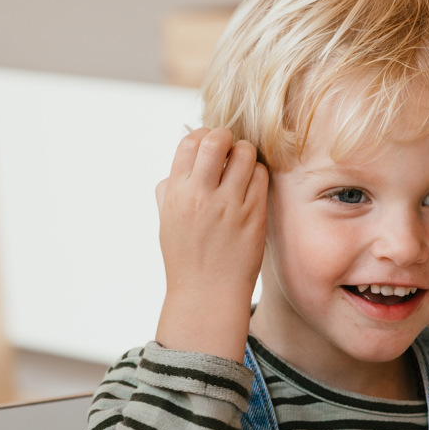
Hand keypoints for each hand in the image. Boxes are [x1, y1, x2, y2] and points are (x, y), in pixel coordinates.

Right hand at [155, 127, 268, 360]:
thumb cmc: (186, 256)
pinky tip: (252, 187)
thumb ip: (170, 188)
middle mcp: (201, 195)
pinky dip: (258, 174)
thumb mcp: (167, 219)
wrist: (207, 293)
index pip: (189, 142)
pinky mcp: (253, 215)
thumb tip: (185, 160)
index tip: (208, 147)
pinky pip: (262, 177)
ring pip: (245, 153)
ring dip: (245, 154)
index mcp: (176, 193)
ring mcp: (229, 205)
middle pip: (217, 139)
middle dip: (225, 137)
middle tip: (229, 149)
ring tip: (243, 168)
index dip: (201, 136)